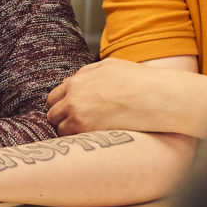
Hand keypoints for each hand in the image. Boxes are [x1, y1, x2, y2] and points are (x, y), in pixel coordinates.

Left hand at [47, 59, 194, 135]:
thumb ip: (88, 74)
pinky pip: (70, 138)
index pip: (54, 97)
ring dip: (69, 131)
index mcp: (78, 80)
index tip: (68, 113)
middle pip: (52, 113)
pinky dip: (77, 140)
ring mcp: (77, 112)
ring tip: (86, 134)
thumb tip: (77, 80)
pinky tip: (90, 139)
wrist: (154, 96)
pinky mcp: (85, 128)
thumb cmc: (138, 81)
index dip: (61, 106)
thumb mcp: (110, 66)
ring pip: (59, 128)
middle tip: (75, 126)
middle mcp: (73, 95)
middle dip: (61, 119)